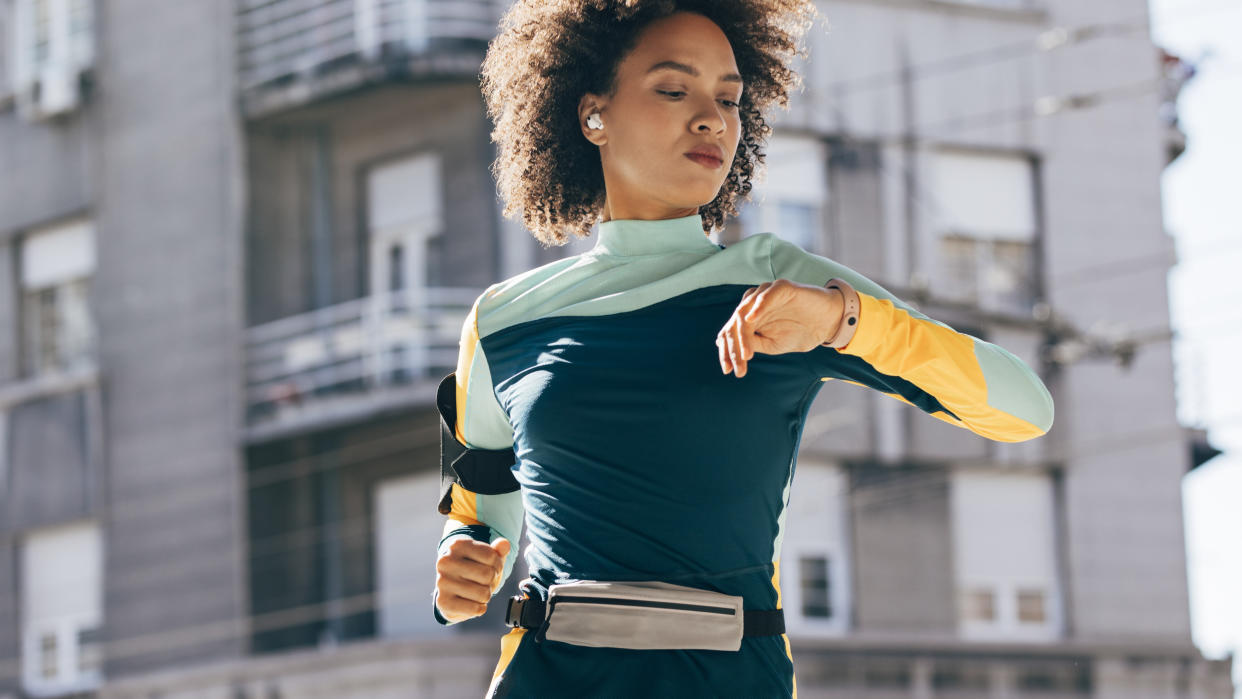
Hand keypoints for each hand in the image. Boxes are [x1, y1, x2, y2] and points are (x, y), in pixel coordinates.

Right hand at [434, 537, 510, 622]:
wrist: (452, 590)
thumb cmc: (473, 571)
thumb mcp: (486, 558)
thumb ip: (497, 551)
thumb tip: (505, 544)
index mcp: (457, 545)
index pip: (491, 557)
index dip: (497, 566)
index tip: (490, 568)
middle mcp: (446, 562)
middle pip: (487, 575)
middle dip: (491, 581)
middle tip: (483, 582)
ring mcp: (442, 582)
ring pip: (483, 594)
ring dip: (486, 596)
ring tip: (476, 591)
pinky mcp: (443, 602)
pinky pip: (475, 609)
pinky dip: (480, 608)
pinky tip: (472, 603)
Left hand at [715, 279, 842, 377]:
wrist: (828, 323)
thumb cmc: (799, 333)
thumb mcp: (771, 345)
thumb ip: (751, 343)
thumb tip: (726, 347)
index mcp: (749, 317)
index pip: (730, 331)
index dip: (727, 351)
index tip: (727, 370)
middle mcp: (754, 303)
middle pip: (734, 323)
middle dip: (734, 347)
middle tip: (738, 366)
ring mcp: (766, 294)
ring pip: (745, 312)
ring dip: (743, 334)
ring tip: (746, 354)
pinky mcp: (781, 288)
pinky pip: (766, 296)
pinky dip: (758, 307)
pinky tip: (752, 320)